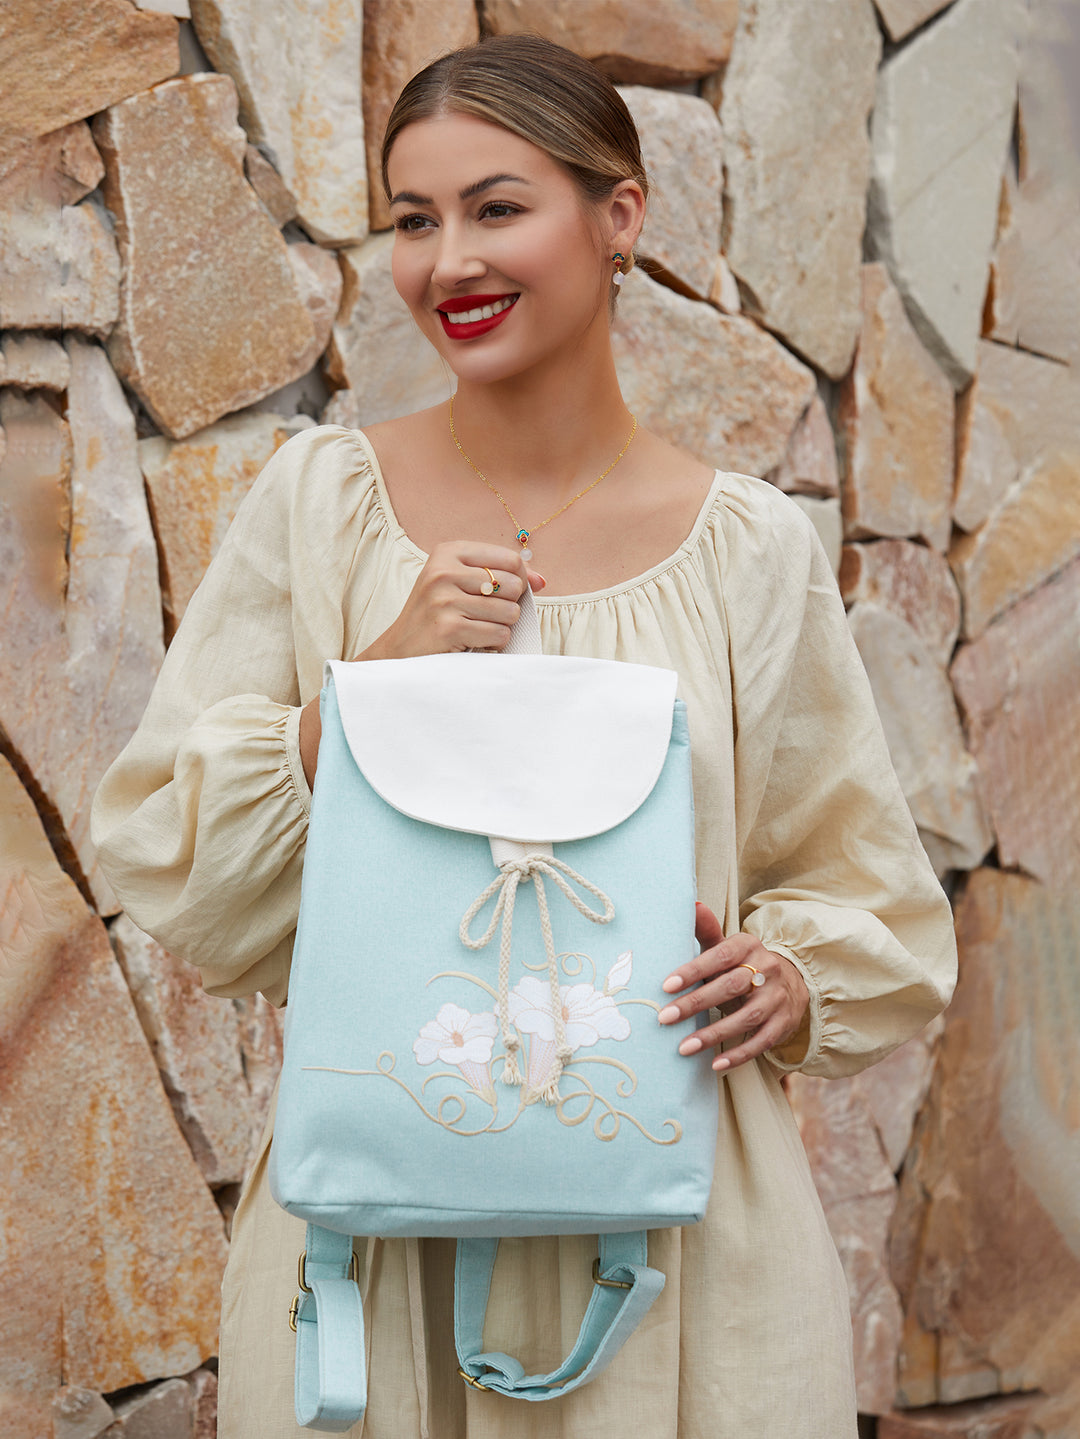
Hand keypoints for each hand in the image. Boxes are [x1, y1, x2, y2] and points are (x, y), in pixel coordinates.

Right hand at [360, 541, 545, 659]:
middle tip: (481, 616)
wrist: (400, 650)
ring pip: (510, 612)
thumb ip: (503, 576)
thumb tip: (541, 581)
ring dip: (500, 627)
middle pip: (513, 585)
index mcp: (448, 552)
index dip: (518, 581)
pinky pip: (499, 635)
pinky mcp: (449, 628)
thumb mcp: (461, 583)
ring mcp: (444, 600)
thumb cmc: (437, 615)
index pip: (511, 560)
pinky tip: (471, 643)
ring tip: (475, 629)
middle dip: (507, 606)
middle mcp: (444, 571)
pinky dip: (492, 644)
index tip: (502, 595)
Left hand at [657, 902, 809, 1072]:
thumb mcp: (728, 946)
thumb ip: (707, 931)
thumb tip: (690, 903)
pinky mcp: (783, 1023)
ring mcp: (777, 998)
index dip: (694, 970)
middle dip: (696, 1003)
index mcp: (748, 946)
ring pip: (745, 1017)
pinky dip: (738, 1054)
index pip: (720, 956)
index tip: (666, 986)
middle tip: (665, 1017)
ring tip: (684, 1047)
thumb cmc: (744, 965)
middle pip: (730, 987)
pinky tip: (716, 1064)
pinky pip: (761, 1041)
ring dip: (713, 1034)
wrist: (791, 981)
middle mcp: (767, 969)